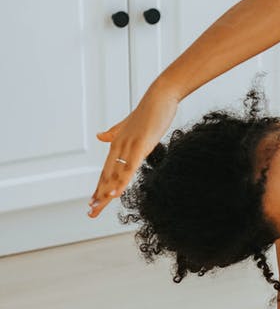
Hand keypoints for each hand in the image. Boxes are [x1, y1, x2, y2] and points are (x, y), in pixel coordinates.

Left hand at [88, 83, 179, 217]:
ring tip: (98, 207)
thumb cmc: (148, 111)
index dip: (99, 187)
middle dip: (99, 195)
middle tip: (91, 212)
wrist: (160, 96)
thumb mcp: (127, 125)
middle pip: (107, 176)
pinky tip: (115, 193)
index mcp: (117, 144)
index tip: (93, 203)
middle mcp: (119, 146)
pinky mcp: (141, 146)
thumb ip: (113, 132)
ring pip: (116, 174)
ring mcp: (129, 146)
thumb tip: (99, 136)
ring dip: (106, 192)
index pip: (106, 171)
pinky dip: (121, 181)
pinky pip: (129, 168)